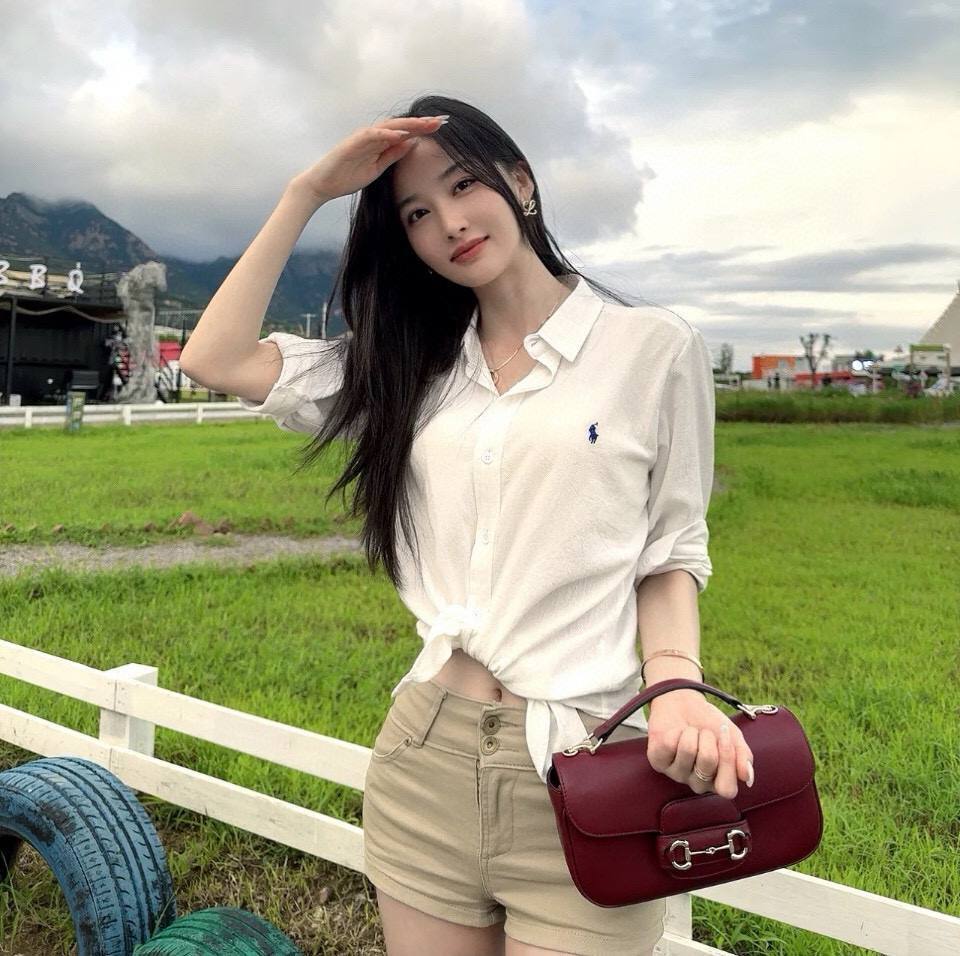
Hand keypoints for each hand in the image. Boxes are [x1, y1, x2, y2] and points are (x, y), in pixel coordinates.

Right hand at [288, 115, 445, 205]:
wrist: (322, 185)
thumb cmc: (347, 176)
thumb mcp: (378, 169)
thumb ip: (393, 155)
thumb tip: (412, 143)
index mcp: (379, 142)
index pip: (405, 132)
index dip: (423, 129)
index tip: (442, 127)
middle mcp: (373, 135)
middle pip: (401, 125)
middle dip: (422, 123)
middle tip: (442, 120)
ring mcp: (362, 137)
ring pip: (389, 126)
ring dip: (408, 124)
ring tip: (426, 124)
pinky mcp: (352, 143)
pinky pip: (372, 135)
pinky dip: (387, 133)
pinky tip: (401, 133)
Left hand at [645, 690, 754, 798]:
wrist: (683, 703)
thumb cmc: (709, 723)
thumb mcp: (733, 736)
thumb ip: (744, 757)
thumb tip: (746, 777)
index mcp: (718, 781)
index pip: (727, 790)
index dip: (728, 760)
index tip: (725, 734)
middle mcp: (697, 783)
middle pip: (707, 764)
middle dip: (708, 738)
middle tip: (704, 732)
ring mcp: (676, 774)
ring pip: (688, 751)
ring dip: (691, 733)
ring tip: (689, 732)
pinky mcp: (657, 762)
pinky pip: (668, 745)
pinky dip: (675, 731)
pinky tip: (675, 733)